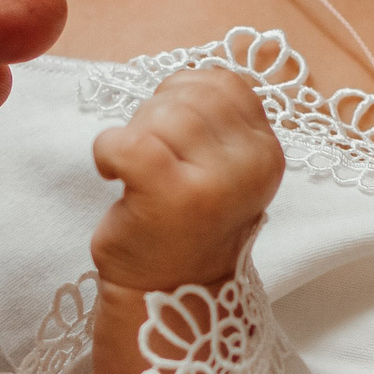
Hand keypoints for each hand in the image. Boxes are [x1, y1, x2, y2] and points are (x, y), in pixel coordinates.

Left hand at [89, 68, 284, 292]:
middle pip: (189, 96)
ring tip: (136, 170)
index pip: (225, 83)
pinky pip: (128, 141)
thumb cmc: (185, 224)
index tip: (170, 132)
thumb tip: (184, 79)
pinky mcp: (172, 196)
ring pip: (161, 114)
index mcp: (266, 151)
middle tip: (149, 158)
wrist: (168, 294)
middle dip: (155, 116)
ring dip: (133, 135)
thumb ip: (217, 122)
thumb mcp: (222, 169)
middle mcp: (252, 164)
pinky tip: (112, 174)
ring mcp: (216, 181)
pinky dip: (106, 151)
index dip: (185, 94)